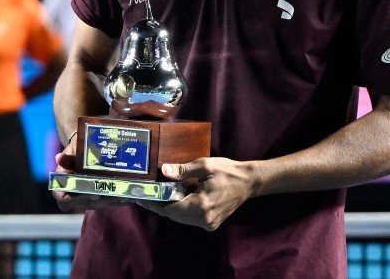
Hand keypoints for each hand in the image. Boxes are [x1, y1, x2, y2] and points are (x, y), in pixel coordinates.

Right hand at [51, 136, 128, 212]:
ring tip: (126, 194)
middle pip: (87, 203)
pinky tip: (130, 194)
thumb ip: (67, 158)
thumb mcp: (71, 152)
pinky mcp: (99, 200)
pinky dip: (119, 198)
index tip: (92, 194)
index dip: (77, 199)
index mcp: (62, 188)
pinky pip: (109, 202)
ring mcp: (87, 200)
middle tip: (116, 194)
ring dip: (114, 200)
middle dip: (103, 200)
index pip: (64, 200)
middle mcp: (74, 197)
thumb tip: (59, 158)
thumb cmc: (75, 152)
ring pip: (100, 204)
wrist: (83, 152)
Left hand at [133, 157, 258, 230]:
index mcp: (201, 206)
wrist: (249, 182)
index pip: (170, 209)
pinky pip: (189, 218)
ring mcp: (208, 224)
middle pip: (173, 215)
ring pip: (181, 218)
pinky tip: (175, 196)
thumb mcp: (204, 166)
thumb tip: (163, 171)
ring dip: (169, 207)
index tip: (139, 197)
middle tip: (145, 194)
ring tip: (157, 194)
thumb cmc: (227, 171)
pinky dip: (180, 208)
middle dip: (159, 205)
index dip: (153, 204)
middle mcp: (204, 219)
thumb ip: (183, 170)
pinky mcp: (211, 223)